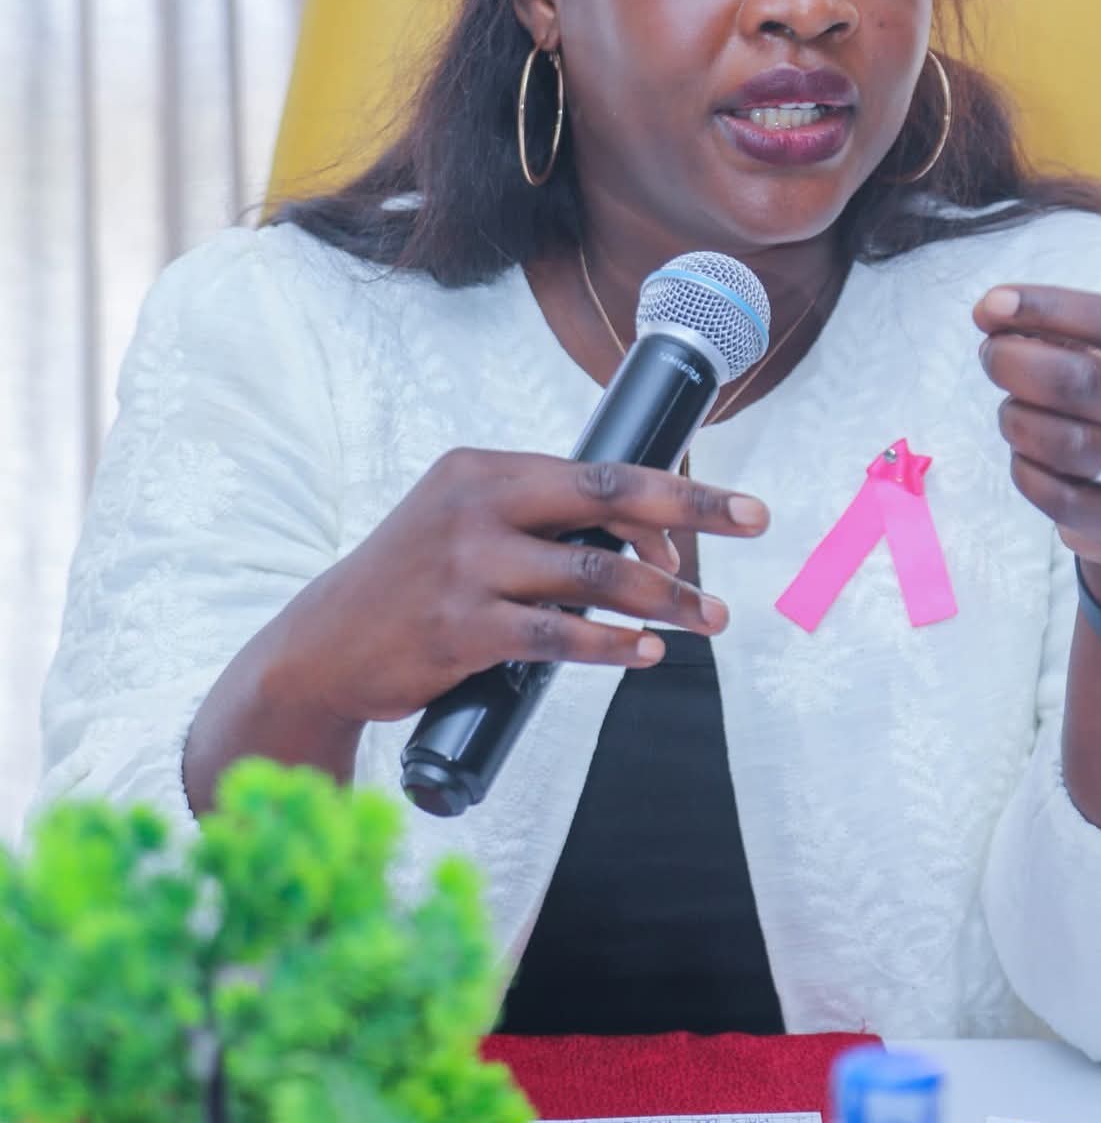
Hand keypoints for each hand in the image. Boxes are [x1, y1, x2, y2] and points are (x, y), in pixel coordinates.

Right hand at [268, 450, 768, 727]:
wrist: (323, 647)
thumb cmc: (412, 586)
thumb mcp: (462, 526)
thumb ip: (540, 524)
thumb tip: (642, 540)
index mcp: (482, 470)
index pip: (599, 470)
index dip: (674, 493)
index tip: (734, 509)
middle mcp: (475, 505)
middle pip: (608, 500)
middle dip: (692, 513)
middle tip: (754, 523)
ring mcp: (466, 566)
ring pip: (595, 576)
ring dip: (664, 599)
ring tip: (708, 619)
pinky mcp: (461, 628)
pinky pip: (557, 636)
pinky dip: (611, 645)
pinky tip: (643, 652)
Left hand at [972, 284, 1100, 612]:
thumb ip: (1057, 335)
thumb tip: (991, 313)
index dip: (1047, 307)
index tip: (990, 304)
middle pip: (1084, 379)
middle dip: (1016, 362)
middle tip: (988, 356)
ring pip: (1062, 441)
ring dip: (1016, 420)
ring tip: (1011, 412)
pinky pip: (1053, 493)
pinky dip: (1023, 468)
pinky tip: (1026, 456)